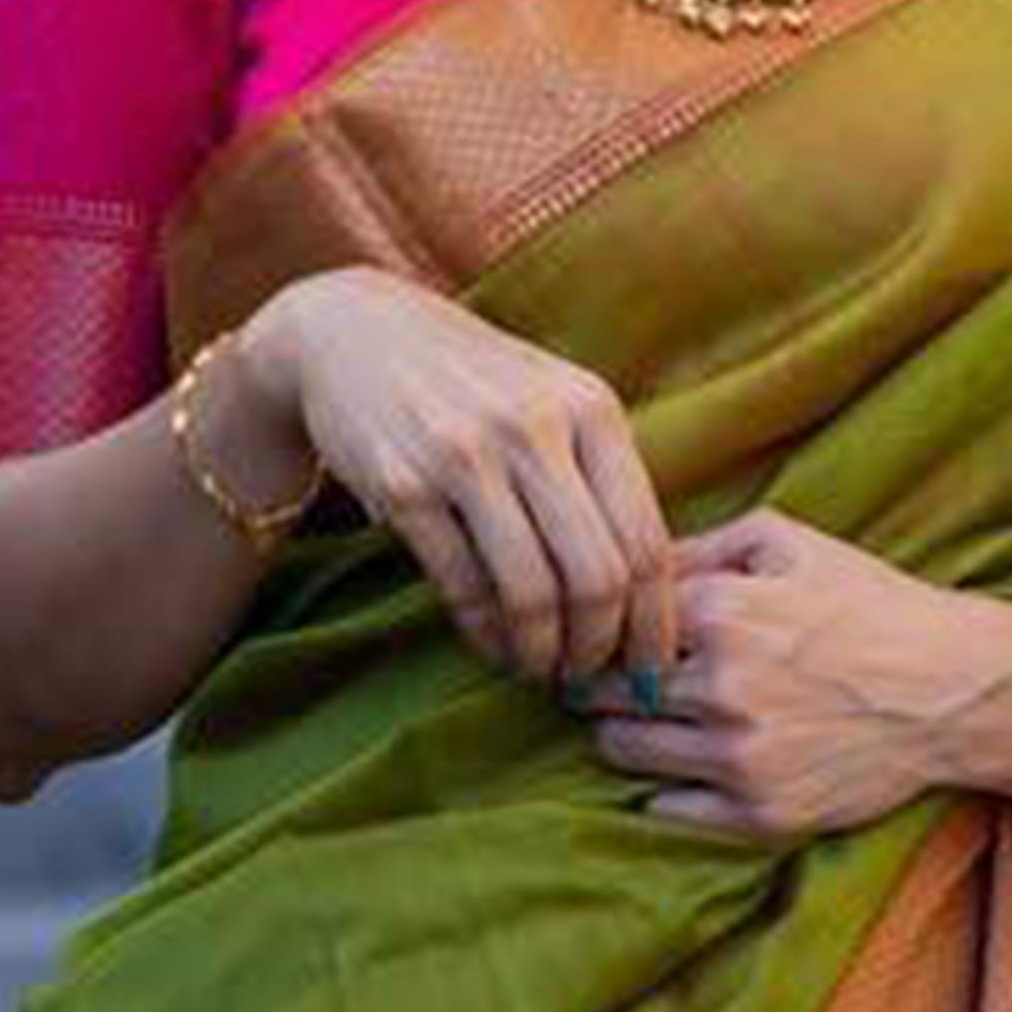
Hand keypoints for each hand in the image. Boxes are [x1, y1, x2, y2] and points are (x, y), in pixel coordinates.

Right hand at [256, 265, 678, 687]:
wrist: (355, 335)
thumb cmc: (474, 385)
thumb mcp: (554, 400)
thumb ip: (604, 476)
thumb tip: (656, 594)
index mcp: (592, 408)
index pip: (648, 542)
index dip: (656, 622)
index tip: (651, 667)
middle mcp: (535, 428)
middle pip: (599, 577)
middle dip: (602, 647)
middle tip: (593, 676)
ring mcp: (466, 456)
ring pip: (532, 592)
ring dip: (543, 652)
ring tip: (543, 669)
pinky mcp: (405, 485)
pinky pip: (463, 588)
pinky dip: (486, 636)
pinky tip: (495, 648)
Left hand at [568, 508, 1011, 843]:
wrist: (953, 692)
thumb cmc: (871, 606)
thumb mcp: (789, 544)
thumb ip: (701, 547)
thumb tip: (628, 567)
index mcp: (720, 611)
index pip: (613, 622)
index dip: (601, 627)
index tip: (595, 637)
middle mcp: (721, 687)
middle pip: (605, 692)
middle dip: (597, 685)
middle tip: (602, 684)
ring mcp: (740, 756)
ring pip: (622, 751)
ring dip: (623, 735)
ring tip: (644, 722)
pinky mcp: (760, 813)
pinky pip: (665, 809)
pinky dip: (662, 790)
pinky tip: (682, 769)